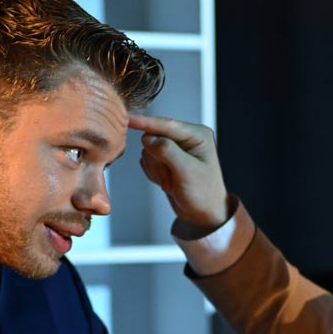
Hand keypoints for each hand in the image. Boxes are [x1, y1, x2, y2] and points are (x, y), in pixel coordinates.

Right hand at [128, 113, 229, 233]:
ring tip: (171, 183)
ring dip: (156, 170)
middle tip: (169, 179)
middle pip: (154, 138)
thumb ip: (167, 151)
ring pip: (148, 150)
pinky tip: (166, 182)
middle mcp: (185, 138)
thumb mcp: (187, 172)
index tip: (129, 118)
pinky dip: (153, 173)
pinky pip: (147, 160)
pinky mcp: (165, 159)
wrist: (203, 215)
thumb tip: (147, 138)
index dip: (146, 122)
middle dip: (157, 161)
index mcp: (197, 135)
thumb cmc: (203, 194)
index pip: (167, 125)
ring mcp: (174, 148)